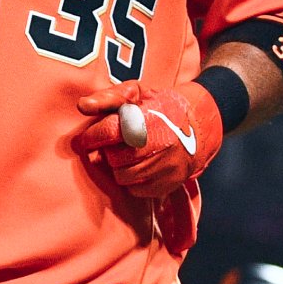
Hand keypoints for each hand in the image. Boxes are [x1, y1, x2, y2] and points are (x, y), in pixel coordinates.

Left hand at [72, 80, 223, 198]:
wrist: (200, 123)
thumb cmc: (160, 106)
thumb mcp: (136, 93)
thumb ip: (107, 98)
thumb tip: (82, 106)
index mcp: (147, 119)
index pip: (109, 132)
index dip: (92, 137)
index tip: (86, 139)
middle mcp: (159, 144)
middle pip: (113, 157)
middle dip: (109, 151)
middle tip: (116, 145)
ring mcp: (166, 166)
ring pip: (123, 176)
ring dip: (119, 167)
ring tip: (127, 155)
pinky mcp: (170, 183)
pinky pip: (136, 190)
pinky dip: (132, 182)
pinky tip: (139, 167)